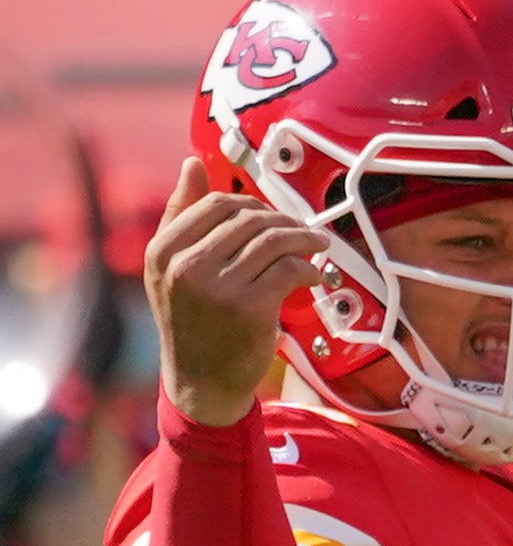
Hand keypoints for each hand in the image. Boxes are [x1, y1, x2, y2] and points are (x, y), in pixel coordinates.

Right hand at [144, 156, 327, 425]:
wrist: (200, 382)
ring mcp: (216, 286)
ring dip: (304, 240)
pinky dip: (308, 268)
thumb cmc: (192, 321)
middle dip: (284, 221)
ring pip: (272, 241)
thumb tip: (192, 163)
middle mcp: (185, 265)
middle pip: (248, 219)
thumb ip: (182, 216)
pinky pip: (289, 270)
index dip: (253, 205)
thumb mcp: (172, 268)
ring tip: (318, 247)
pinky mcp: (248, 308)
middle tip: (305, 232)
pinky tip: (313, 275)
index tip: (274, 217)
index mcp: (162, 250)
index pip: (216, 204)